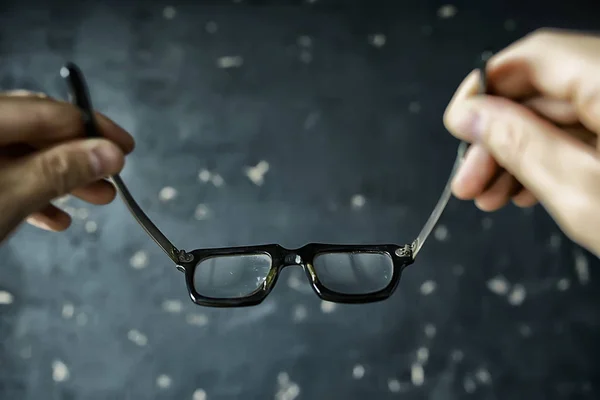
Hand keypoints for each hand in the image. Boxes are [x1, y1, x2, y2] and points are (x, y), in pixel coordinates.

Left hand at [0, 91, 133, 241]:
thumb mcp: (15, 192)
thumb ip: (63, 169)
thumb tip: (113, 153)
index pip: (53, 112)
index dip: (94, 130)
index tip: (126, 149)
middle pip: (39, 132)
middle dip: (80, 156)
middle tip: (115, 175)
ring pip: (24, 156)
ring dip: (63, 178)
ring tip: (99, 200)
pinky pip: (5, 175)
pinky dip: (33, 193)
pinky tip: (57, 219)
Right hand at [443, 29, 599, 255]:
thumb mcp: (583, 191)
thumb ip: (519, 145)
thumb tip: (471, 115)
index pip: (531, 59)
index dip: (484, 90)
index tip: (459, 127)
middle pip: (541, 93)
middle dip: (496, 138)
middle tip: (468, 182)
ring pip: (559, 116)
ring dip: (518, 154)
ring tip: (492, 197)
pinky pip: (584, 132)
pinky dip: (551, 159)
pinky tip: (528, 189)